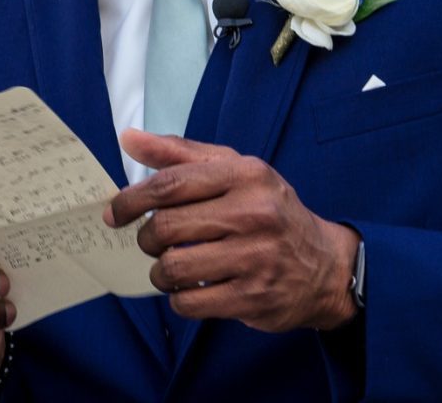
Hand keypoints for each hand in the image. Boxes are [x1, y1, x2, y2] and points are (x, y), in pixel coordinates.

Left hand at [104, 130, 358, 332]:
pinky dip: (179, 297)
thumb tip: (128, 139)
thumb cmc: (269, 211)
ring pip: (173, 267)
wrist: (326, 267)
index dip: (132, 199)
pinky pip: (189, 302)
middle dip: (147, 238)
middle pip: (166, 227)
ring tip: (169, 267)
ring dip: (160, 271)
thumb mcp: (234, 170)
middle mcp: (253, 213)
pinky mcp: (253, 298)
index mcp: (244, 175)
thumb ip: (179, 153)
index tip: (116, 212)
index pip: (170, 184)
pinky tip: (190, 287)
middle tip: (152, 242)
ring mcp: (255, 258)